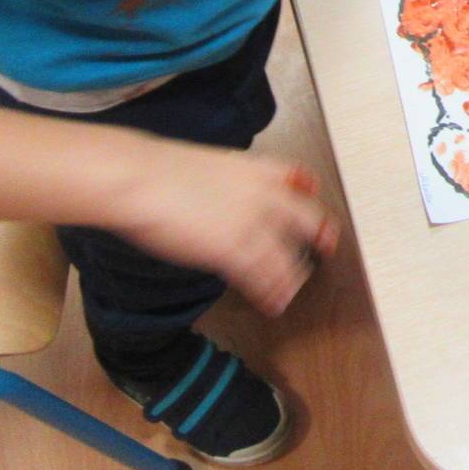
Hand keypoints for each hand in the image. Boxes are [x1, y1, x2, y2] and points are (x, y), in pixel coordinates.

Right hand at [116, 144, 339, 317]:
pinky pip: (262, 278)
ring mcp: (252, 224)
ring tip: (290, 291)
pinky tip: (273, 304)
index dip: (311, 194)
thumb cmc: (162, 171)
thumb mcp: (211, 165)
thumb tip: (231, 195)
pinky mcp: (233, 250)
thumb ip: (233, 182)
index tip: (314, 201)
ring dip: (291, 277)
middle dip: (320, 236)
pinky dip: (270, 293)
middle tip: (327, 247)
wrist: (141, 179)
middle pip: (308, 219)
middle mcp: (265, 195)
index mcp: (259, 169)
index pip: (301, 179)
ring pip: (287, 257)